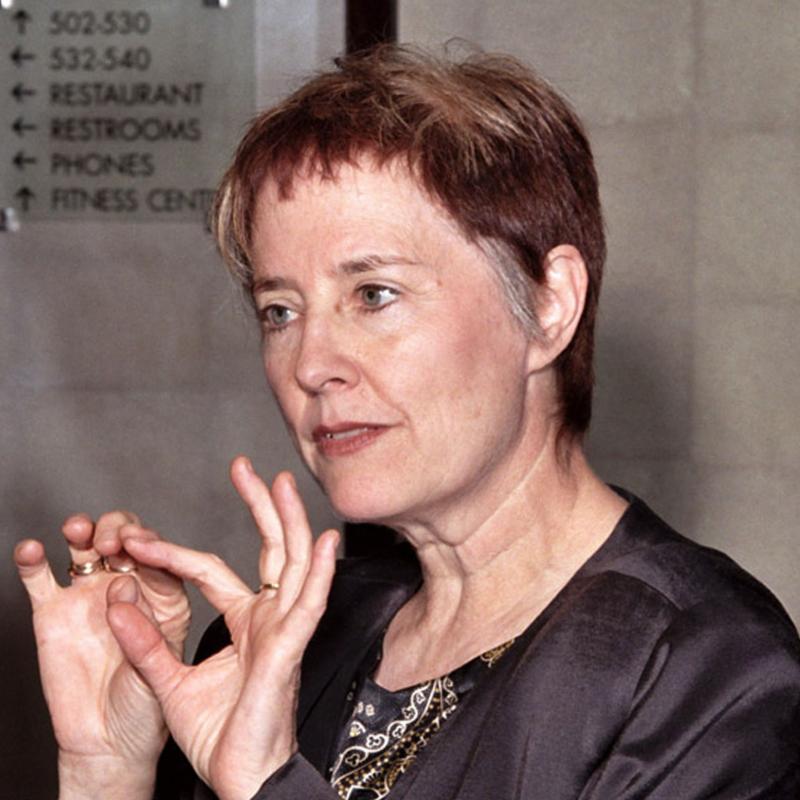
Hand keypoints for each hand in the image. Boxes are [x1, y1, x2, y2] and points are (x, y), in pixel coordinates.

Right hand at [15, 511, 189, 797]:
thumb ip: (144, 626)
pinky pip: (41, 579)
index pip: (161, 557)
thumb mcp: (157, 664)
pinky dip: (33, 561)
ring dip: (83, 530)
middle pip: (125, 540)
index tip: (140, 544)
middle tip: (112, 544)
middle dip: (119, 530)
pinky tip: (32, 550)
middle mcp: (129, 586)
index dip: (152, 544)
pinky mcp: (54, 612)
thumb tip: (124, 584)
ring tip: (79, 531)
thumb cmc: (145, 704)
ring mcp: (90, 595)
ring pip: (86, 548)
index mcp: (165, 595)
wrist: (108, 742)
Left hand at [106, 456, 338, 799]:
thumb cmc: (218, 735)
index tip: (138, 538)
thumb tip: (118, 604)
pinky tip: (324, 543)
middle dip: (260, 505)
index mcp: (246, 621)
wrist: (240, 777)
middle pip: (271, 549)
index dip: (175, 551)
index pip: (212, 569)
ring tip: (282, 484)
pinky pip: (309, 607)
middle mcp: (269, 617)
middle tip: (245, 467)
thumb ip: (146, 644)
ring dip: (290, 523)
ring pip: (293, 565)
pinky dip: (321, 573)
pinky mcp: (290, 650)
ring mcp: (283, 630)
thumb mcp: (169, 683)